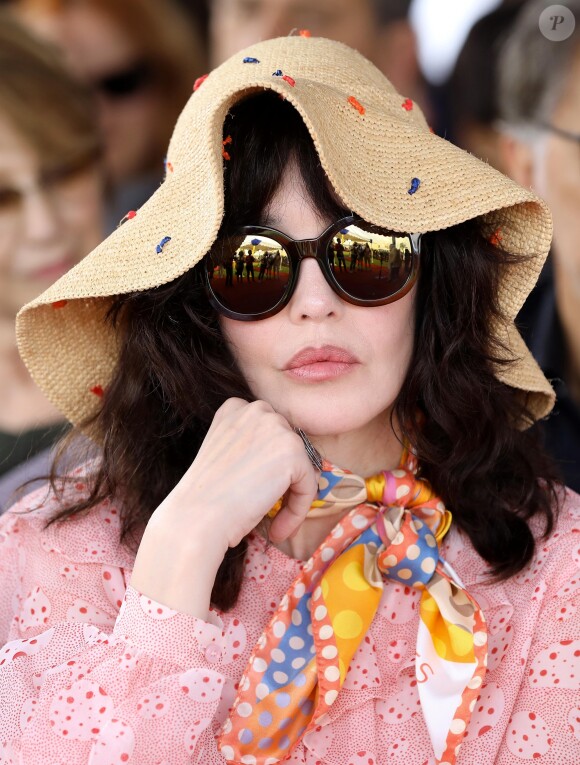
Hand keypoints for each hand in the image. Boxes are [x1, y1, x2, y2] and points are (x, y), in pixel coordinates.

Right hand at [130, 398, 318, 617]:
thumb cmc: (205, 497)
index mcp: (235, 407)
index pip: (270, 434)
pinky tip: (278, 529)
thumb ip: (251, 446)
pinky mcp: (292, 452)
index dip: (269, 466)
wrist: (196, 518)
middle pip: (289, 448)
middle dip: (283, 480)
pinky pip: (308, 485)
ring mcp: (276, 427)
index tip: (256, 492)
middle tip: (267, 511)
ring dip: (292, 498)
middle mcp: (257, 410)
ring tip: (273, 524)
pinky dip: (298, 511)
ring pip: (301, 467)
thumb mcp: (225, 454)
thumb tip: (282, 461)